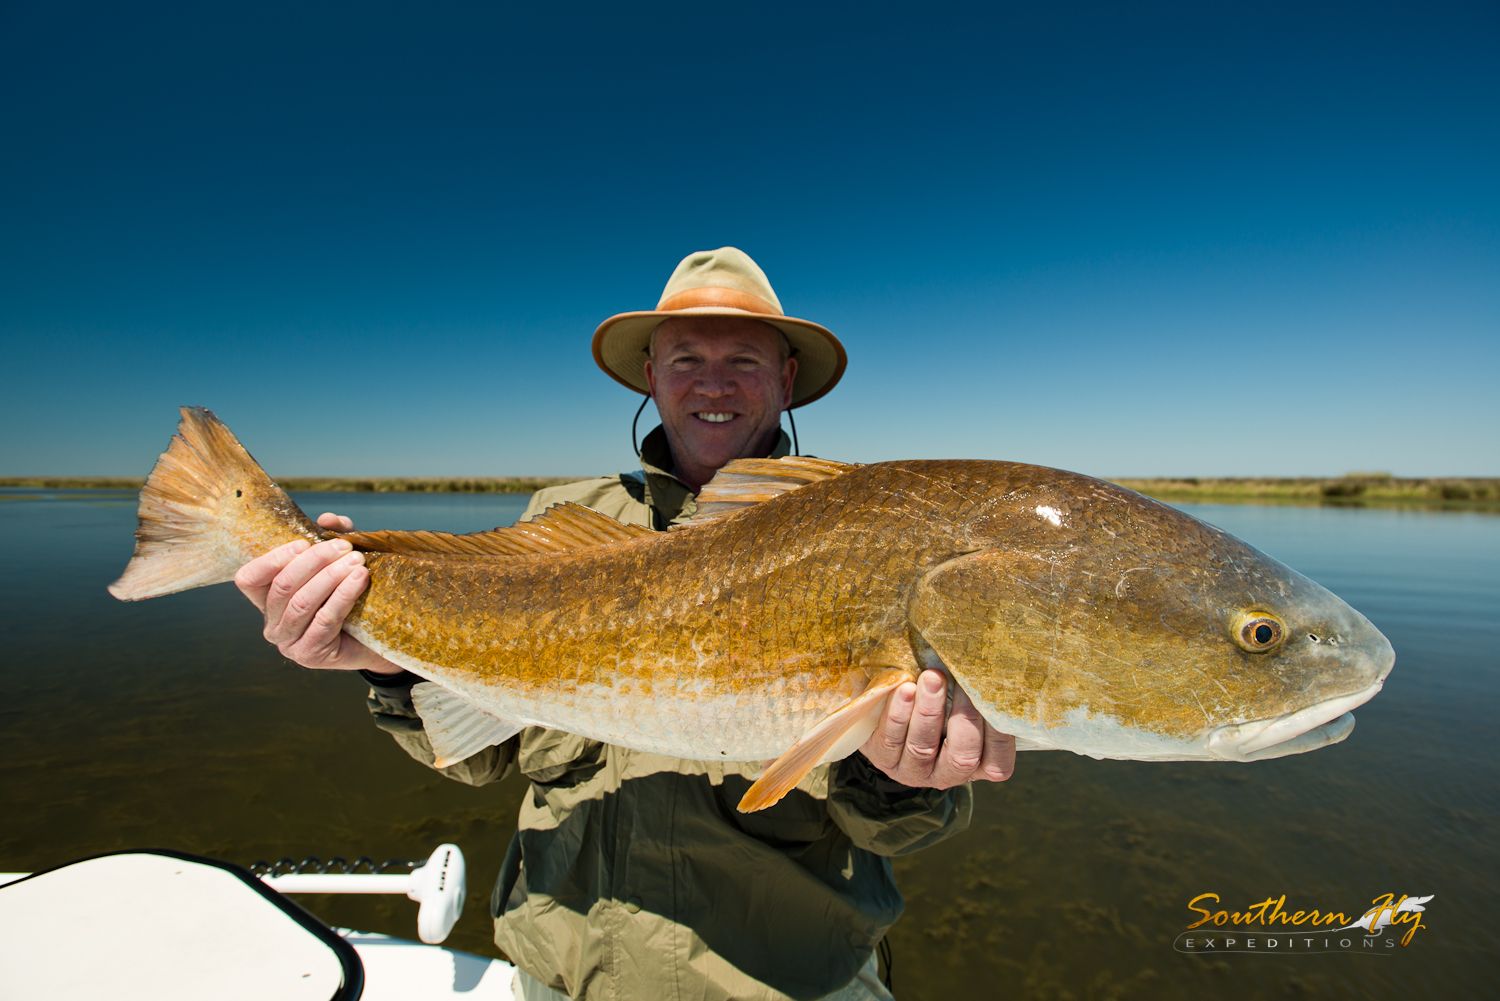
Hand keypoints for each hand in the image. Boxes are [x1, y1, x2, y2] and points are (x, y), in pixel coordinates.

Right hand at [233, 512, 401, 674]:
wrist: (378, 637)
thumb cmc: (352, 598)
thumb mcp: (338, 564)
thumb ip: (330, 539)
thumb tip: (327, 519)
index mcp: (268, 601)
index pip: (249, 578)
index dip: (272, 558)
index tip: (305, 542)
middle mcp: (272, 624)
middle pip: (282, 586)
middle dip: (314, 561)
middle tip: (344, 546)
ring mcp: (289, 643)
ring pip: (302, 603)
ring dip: (331, 577)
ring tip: (357, 561)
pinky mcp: (310, 655)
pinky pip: (325, 620)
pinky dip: (343, 596)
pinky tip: (360, 580)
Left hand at [860, 669, 1015, 788]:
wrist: (892, 714)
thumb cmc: (942, 705)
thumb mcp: (963, 707)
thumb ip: (977, 697)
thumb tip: (997, 666)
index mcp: (978, 766)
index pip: (997, 762)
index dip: (998, 732)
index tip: (993, 694)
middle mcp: (948, 774)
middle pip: (961, 756)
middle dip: (964, 716)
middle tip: (962, 681)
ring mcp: (914, 771)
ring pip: (922, 747)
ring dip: (928, 711)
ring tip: (931, 678)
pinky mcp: (885, 759)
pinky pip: (891, 740)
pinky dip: (899, 714)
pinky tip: (905, 689)